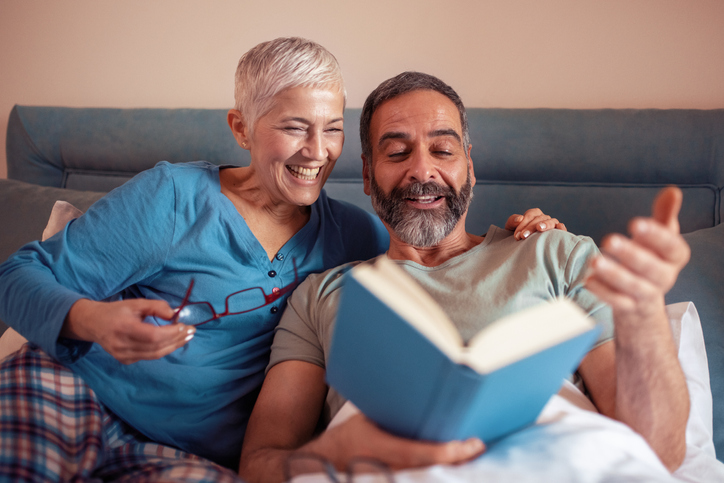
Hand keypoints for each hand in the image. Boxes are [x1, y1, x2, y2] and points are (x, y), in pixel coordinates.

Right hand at [63, 298, 195, 363]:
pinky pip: (148, 357)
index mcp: (124, 327)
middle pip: (156, 347)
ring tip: (186, 338)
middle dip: (177, 340)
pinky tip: (171, 342)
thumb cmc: (117, 311)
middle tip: (191, 332)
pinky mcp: (124, 361)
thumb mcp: (136, 303)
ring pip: (154, 355)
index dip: (172, 333)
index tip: (185, 326)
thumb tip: (175, 314)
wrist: (93, 323)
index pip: (153, 336)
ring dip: (173, 346)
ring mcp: (122, 355)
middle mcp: (122, 345)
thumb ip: (156, 307)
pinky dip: (162, 349)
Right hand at [311, 414, 484, 471]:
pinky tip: (452, 463)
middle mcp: (387, 468)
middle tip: (476, 448)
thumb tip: (416, 393)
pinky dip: (436, 472)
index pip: (421, 454)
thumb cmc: (348, 438)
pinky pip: (418, 479)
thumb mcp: (366, 419)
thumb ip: (390, 412)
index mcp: (381, 448)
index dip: (448, 452)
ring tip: (470, 453)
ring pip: (427, 477)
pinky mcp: (389, 482)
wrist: (325, 462)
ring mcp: (389, 479)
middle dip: (456, 460)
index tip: (470, 444)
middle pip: (431, 469)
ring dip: (450, 467)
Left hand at [505, 208, 566, 239]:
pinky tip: (559, 228)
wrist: (521, 247)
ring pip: (551, 221)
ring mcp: (552, 224)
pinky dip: (561, 227)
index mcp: (533, 214)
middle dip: (530, 227)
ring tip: (539, 228)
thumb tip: (520, 218)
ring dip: (545, 224)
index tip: (517, 236)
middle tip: (523, 236)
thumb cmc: (517, 235)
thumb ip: (512, 221)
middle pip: (539, 218)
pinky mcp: (558, 232)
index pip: (529, 215)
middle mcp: (543, 217)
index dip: (523, 224)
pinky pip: (561, 228)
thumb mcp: (510, 228)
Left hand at [585, 187, 690, 323]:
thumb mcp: (660, 236)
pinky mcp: (629, 307)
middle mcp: (665, 277)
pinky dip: (603, 292)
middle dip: (631, 254)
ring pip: (633, 286)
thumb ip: (664, 214)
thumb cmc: (652, 258)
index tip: (635, 223)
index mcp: (675, 257)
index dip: (656, 236)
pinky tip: (588, 280)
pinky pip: (618, 302)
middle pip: (651, 268)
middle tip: (608, 240)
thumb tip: (673, 190)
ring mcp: (647, 295)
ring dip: (613, 274)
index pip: (672, 247)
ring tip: (594, 261)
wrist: (645, 299)